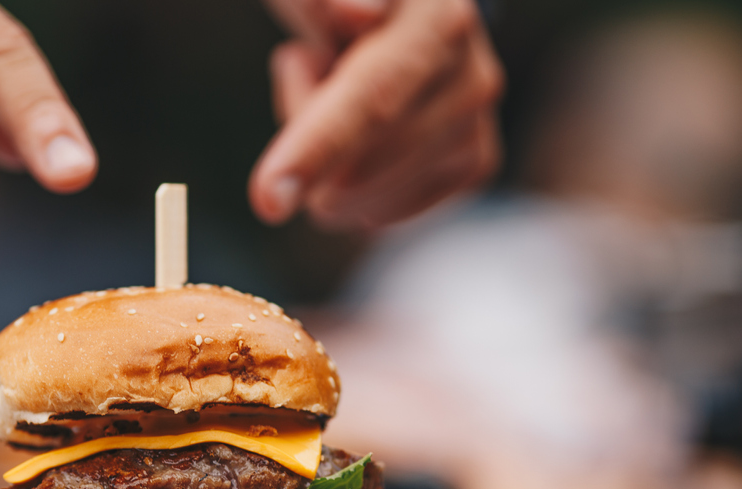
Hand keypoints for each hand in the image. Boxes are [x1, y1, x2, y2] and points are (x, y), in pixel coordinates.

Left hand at [250, 0, 503, 229]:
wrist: (397, 10)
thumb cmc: (334, 2)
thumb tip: (361, 11)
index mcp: (435, 21)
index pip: (370, 100)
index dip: (316, 150)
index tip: (267, 200)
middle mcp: (470, 76)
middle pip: (354, 173)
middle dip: (301, 143)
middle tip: (308, 70)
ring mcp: (474, 126)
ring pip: (359, 201)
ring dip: (324, 163)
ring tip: (340, 95)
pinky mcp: (470, 167)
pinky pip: (375, 214)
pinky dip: (350, 185)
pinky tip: (364, 132)